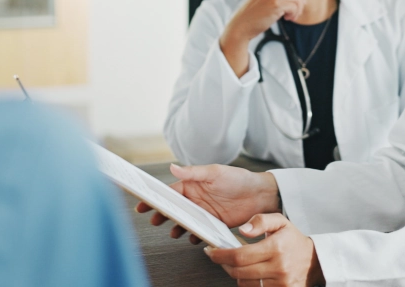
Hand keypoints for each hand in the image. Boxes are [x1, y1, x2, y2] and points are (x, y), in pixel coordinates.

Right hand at [136, 164, 280, 238]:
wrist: (260, 195)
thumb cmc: (238, 179)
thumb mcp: (215, 173)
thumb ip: (193, 172)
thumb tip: (173, 167)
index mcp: (193, 184)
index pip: (170, 191)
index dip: (156, 197)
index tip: (143, 203)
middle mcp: (196, 199)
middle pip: (174, 208)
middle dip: (162, 214)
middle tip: (154, 220)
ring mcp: (204, 212)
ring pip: (184, 221)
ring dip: (177, 227)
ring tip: (173, 232)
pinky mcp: (213, 224)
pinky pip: (198, 231)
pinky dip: (193, 235)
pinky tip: (193, 238)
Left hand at [206, 213, 324, 286]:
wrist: (314, 261)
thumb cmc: (293, 240)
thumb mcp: (280, 222)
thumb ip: (260, 221)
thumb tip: (242, 230)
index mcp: (275, 248)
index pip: (240, 256)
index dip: (221, 255)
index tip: (211, 252)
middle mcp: (278, 267)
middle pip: (238, 272)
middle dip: (224, 264)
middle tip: (220, 256)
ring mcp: (280, 283)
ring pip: (244, 283)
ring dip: (235, 274)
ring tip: (237, 263)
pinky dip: (247, 282)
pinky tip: (249, 273)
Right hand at [220, 0, 304, 75]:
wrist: (240, 26)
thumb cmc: (253, 17)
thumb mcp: (266, 2)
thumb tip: (303, 0)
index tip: (291, 10)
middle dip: (299, 4)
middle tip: (292, 15)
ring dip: (297, 10)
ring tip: (289, 18)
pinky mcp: (276, 3)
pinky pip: (294, 6)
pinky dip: (293, 14)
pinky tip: (286, 19)